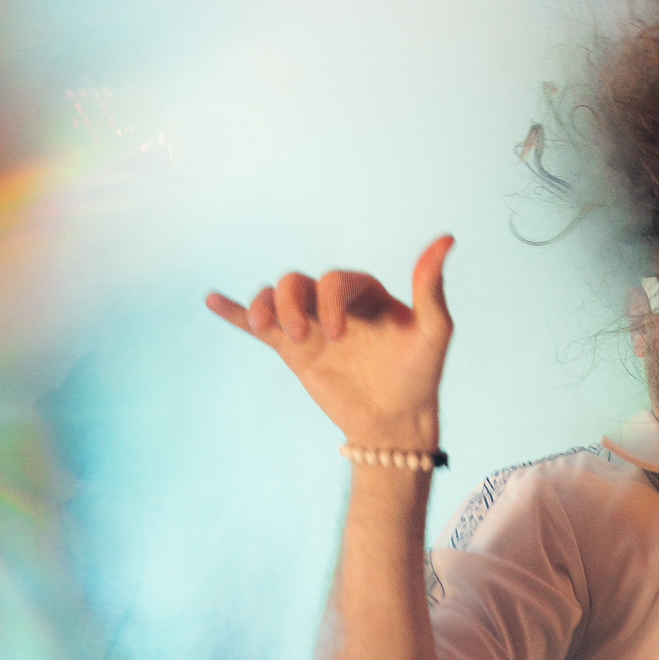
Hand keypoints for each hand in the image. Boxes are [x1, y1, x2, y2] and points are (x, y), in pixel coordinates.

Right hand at [205, 235, 453, 448]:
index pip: (333, 279)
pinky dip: (234, 311)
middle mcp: (333, 303)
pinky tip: (211, 300)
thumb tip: (446, 239)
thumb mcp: (433, 331)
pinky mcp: (292, 350)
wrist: (395, 420)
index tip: (339, 336)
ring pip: (275, 297)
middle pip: (297, 282)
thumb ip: (431, 287)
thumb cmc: (419, 375)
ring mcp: (310, 325)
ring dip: (265, 306)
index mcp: (363, 292)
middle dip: (292, 304)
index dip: (329, 302)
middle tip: (303, 337)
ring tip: (265, 326)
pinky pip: (257, 325)